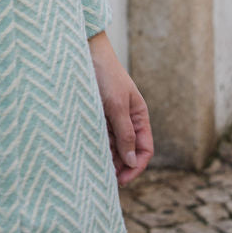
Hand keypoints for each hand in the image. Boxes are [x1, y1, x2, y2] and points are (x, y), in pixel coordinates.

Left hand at [87, 31, 153, 186]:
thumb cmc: (105, 75)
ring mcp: (112, 117)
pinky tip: (89, 155)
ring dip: (108, 158)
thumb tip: (131, 161)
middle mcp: (127, 118)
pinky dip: (98, 146)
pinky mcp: (97, 114)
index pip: (145, 149)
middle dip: (121, 166)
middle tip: (106, 180)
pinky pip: (101, 136)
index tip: (122, 180)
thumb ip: (125, 132)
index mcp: (139, 116)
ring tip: (96, 170)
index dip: (136, 167)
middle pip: (129, 150)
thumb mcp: (117, 105)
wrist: (86, 52)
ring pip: (114, 145)